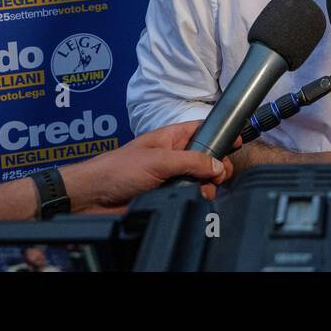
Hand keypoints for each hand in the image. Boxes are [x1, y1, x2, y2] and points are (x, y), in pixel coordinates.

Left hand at [62, 120, 231, 212]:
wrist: (94, 198)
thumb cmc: (116, 170)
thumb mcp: (159, 160)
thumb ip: (191, 161)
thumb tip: (217, 165)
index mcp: (171, 138)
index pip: (202, 129)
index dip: (220, 133)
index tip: (236, 142)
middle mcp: (172, 156)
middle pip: (207, 157)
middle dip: (217, 166)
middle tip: (219, 175)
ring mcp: (170, 177)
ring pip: (201, 179)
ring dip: (207, 186)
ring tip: (203, 191)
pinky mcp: (166, 196)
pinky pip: (189, 196)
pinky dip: (196, 199)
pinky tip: (194, 201)